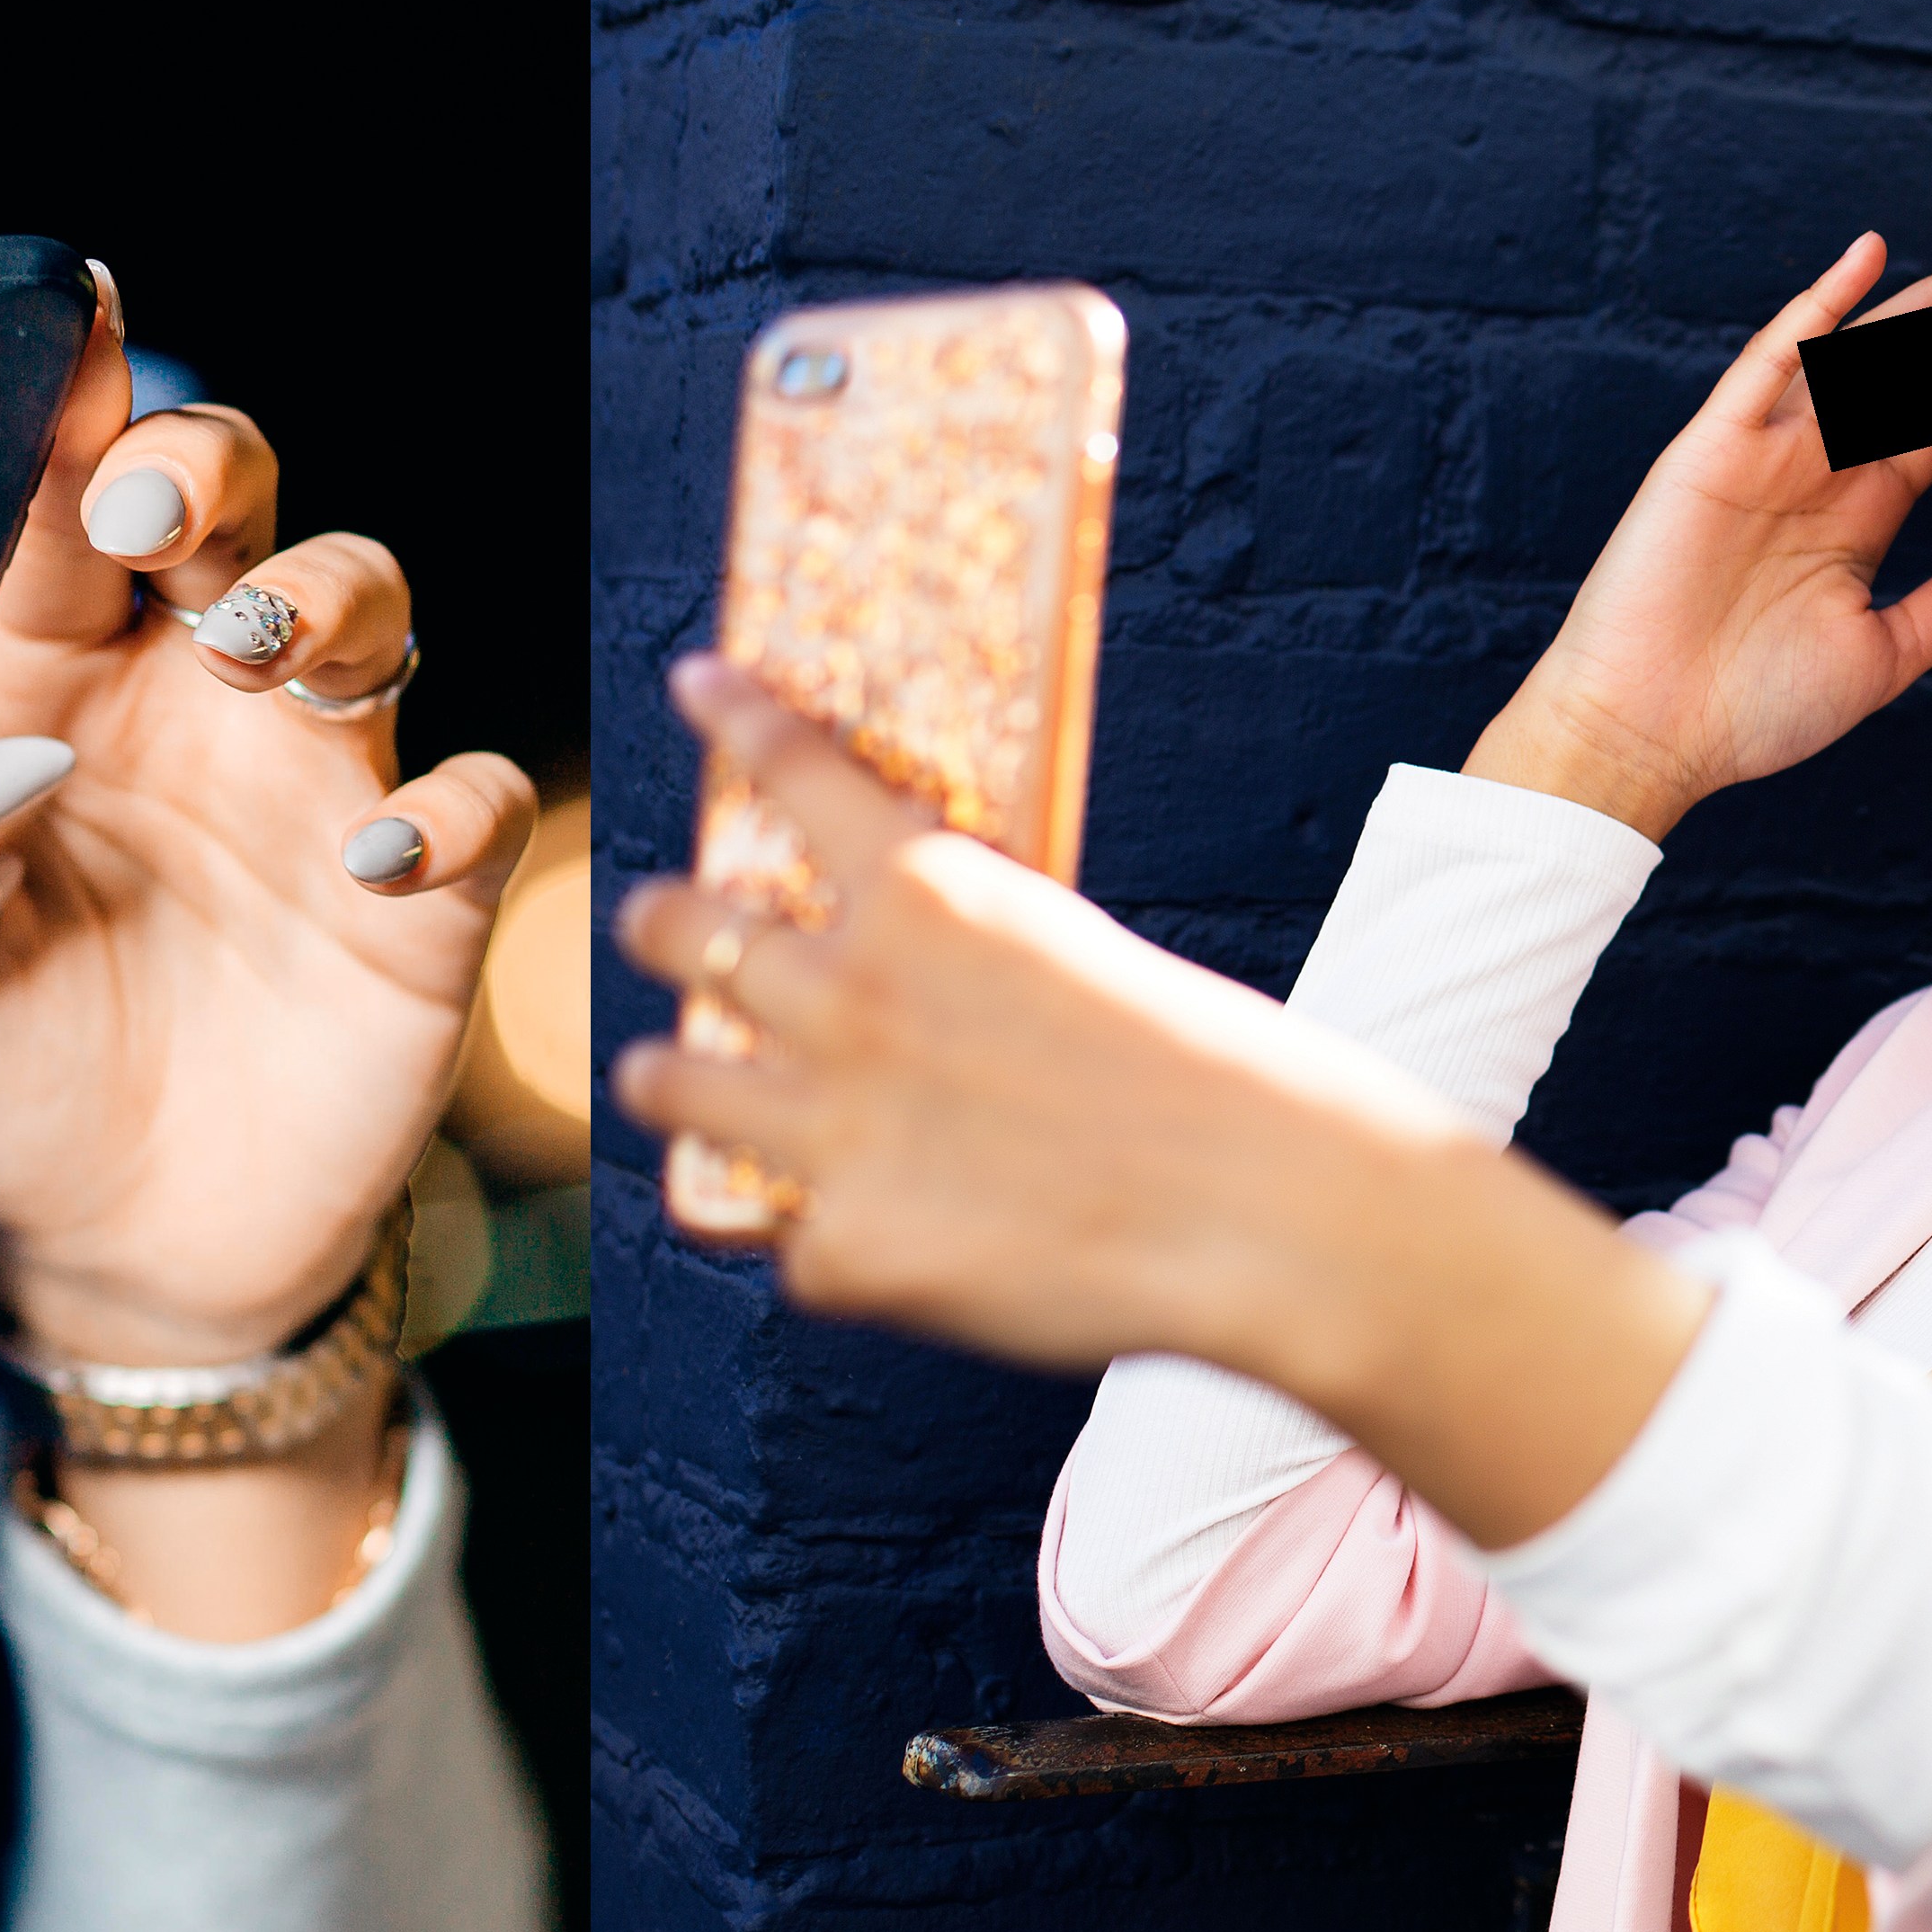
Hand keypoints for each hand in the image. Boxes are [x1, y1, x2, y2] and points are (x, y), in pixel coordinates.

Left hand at [0, 268, 536, 1639]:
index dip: (71, 409)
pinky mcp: (422, 902)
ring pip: (365, 613)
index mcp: (50, 681)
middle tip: (146, 498)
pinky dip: (454, 810)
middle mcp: (194, 701)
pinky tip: (387, 852)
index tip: (59, 321)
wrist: (103, 1257)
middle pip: (238, 513)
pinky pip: (479, 808)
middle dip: (207, 469)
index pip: (65, 507)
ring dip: (323, 600)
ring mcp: (319, 790)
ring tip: (255, 646)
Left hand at [610, 658, 1708, 1548]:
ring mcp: (830, 1128)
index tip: (695, 680)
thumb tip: (907, 973)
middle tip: (656, 922)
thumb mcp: (1078, 958)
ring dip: (664, 1077)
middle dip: (659, 923)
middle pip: (681, 930)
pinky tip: (863, 1239)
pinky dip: (820, 1235)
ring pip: (669, 1085)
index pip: (793, 768)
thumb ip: (967, 959)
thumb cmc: (1215, 1077)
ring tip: (663, 1076)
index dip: (734, 715)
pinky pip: (783, 1236)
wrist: (1274, 1213)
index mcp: (928, 893)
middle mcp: (850, 995)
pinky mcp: (843, 1251)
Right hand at [1462, 235, 1931, 838]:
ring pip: (1849, 365)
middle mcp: (1813, 480)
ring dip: (1909, 317)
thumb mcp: (1886, 654)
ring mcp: (1762, 459)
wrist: (1649, 733)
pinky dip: (1814, 308)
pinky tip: (1865, 258)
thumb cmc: (1755, 711)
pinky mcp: (1714, 449)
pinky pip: (1768, 364)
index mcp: (1853, 526)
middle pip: (1903, 391)